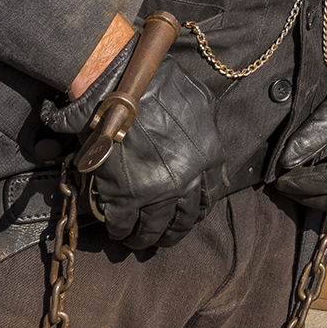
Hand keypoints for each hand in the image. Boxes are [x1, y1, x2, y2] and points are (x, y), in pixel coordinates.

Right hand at [42, 35, 227, 250]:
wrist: (120, 89)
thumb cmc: (160, 87)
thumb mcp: (200, 102)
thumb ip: (207, 128)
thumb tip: (208, 142)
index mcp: (207, 159)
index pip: (208, 197)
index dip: (197, 209)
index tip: (189, 214)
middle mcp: (186, 181)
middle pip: (184, 219)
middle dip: (174, 231)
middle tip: (165, 235)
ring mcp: (156, 193)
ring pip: (154, 228)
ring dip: (146, 238)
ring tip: (139, 241)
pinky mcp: (124, 197)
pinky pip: (123, 224)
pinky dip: (120, 231)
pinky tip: (117, 232)